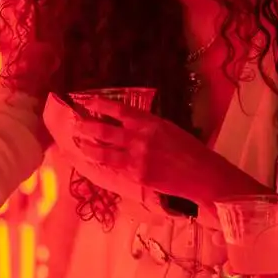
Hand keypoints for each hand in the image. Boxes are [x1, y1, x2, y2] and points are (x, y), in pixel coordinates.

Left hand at [53, 95, 217, 203]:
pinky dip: (102, 163)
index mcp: (149, 122)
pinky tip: (94, 161)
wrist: (203, 175)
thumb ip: (146, 126)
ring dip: (88, 147)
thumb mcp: (168, 129)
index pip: (118, 109)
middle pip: (104, 130)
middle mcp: (140, 138)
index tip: (86, 102)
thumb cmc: (190, 150)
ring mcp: (136, 158)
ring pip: (103, 152)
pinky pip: (114, 168)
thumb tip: (126, 123)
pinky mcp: (136, 176)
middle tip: (75, 124)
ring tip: (78, 143)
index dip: (99, 104)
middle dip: (86, 127)